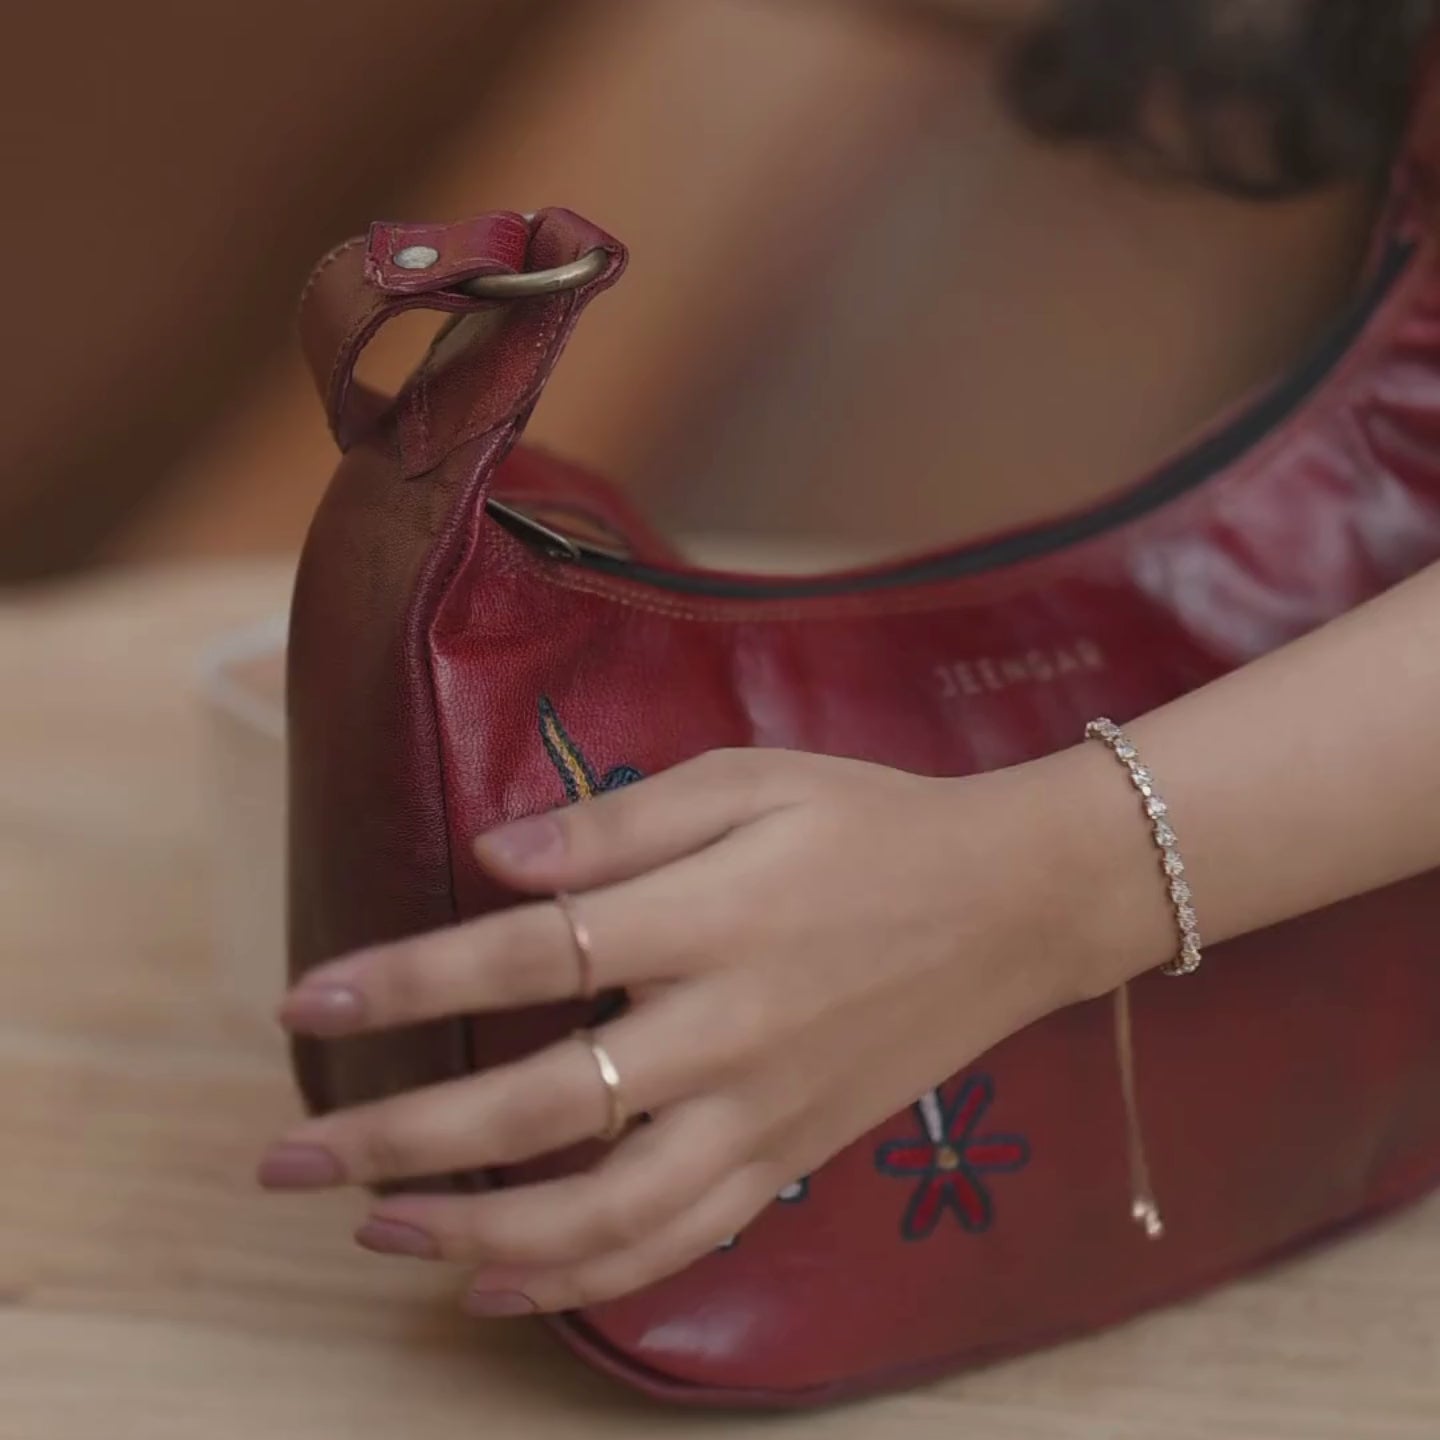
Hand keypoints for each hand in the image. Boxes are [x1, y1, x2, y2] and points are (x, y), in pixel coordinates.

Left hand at [262, 748, 1115, 1316]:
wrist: (1013, 903)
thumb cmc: (870, 822)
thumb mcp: (750, 779)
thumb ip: (620, 822)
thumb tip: (493, 860)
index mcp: (713, 917)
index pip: (530, 955)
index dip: (409, 980)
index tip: (306, 1000)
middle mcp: (730, 1029)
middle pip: (541, 1104)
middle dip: (399, 1136)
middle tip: (287, 1158)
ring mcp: (765, 1111)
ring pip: (603, 1210)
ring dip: (474, 1229)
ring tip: (372, 1228)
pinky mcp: (793, 1158)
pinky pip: (679, 1242)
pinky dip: (582, 1278)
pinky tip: (497, 1285)